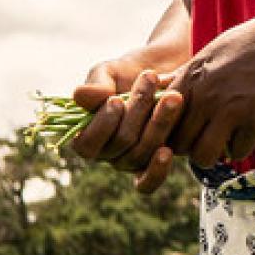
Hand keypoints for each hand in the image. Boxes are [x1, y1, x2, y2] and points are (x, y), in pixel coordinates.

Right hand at [70, 60, 184, 193]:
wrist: (164, 75)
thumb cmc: (127, 74)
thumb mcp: (110, 72)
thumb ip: (96, 83)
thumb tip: (80, 97)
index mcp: (88, 134)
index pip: (87, 144)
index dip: (101, 125)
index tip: (116, 99)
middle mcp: (107, 152)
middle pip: (121, 143)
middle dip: (137, 108)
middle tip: (151, 78)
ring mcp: (131, 159)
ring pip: (141, 153)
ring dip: (159, 122)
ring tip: (173, 96)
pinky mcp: (154, 163)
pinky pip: (148, 182)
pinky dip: (156, 170)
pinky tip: (167, 151)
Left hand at [164, 0, 254, 168]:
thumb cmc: (253, 42)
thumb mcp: (212, 50)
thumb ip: (184, 73)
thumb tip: (155, 86)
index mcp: (191, 78)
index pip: (161, 121)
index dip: (170, 130)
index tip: (185, 127)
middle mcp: (206, 96)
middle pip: (180, 143)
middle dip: (191, 146)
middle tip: (205, 138)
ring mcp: (231, 110)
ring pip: (204, 156)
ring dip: (213, 153)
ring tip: (224, 142)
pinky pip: (237, 153)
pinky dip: (242, 148)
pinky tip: (248, 133)